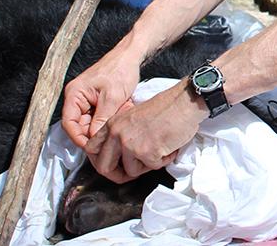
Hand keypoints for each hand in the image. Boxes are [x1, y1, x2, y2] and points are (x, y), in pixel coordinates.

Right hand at [61, 50, 140, 147]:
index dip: (79, 138)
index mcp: (74, 94)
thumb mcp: (112, 97)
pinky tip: (123, 109)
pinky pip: (100, 118)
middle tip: (113, 132)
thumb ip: (101, 120)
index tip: (92, 148)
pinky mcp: (96, 102)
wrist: (131, 56)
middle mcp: (77, 98)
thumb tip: (94, 139)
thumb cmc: (120, 70)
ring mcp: (86, 101)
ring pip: (92, 123)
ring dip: (106, 124)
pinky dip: (111, 118)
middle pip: (80, 126)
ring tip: (121, 112)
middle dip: (97, 130)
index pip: (69, 123)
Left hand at [85, 81, 205, 182]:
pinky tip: (169, 146)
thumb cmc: (165, 108)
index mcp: (112, 124)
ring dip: (147, 165)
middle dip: (118, 175)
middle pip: (104, 168)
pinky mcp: (147, 152)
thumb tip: (117, 157)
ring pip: (131, 171)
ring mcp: (131, 144)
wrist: (184, 102)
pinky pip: (153, 167)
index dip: (100, 161)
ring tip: (159, 149)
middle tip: (130, 174)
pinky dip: (163, 160)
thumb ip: (121, 134)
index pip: (92, 149)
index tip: (111, 165)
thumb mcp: (133, 117)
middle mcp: (117, 134)